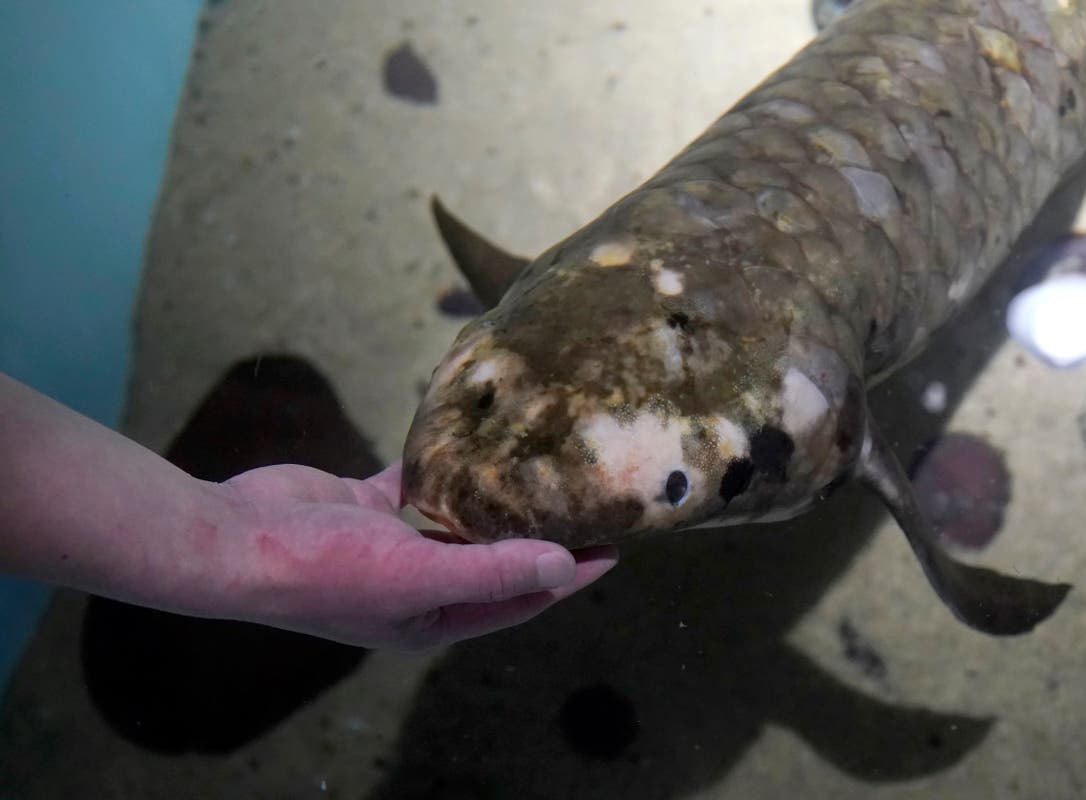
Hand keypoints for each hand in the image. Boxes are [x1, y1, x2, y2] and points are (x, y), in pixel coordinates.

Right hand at [217, 463, 617, 649]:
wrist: (233, 538)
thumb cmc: (322, 571)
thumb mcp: (414, 577)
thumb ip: (490, 573)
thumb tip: (562, 565)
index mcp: (432, 618)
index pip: (518, 598)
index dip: (566, 577)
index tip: (611, 547)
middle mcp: (416, 585)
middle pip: (493, 559)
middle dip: (538, 534)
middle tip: (584, 500)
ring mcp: (388, 545)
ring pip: (455, 520)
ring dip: (492, 499)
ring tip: (539, 468)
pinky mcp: (364, 508)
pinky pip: (414, 486)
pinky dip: (439, 466)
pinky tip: (468, 440)